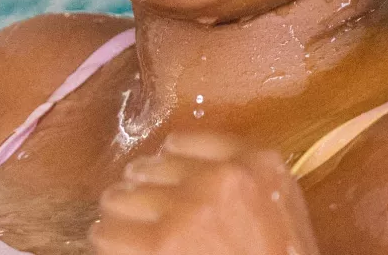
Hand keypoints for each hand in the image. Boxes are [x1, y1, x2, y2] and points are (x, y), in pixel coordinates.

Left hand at [91, 132, 321, 254]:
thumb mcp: (281, 207)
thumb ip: (246, 180)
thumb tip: (186, 173)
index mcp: (258, 164)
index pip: (188, 143)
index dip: (167, 163)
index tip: (160, 177)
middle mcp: (222, 178)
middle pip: (152, 167)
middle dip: (140, 187)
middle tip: (135, 204)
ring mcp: (190, 209)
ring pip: (124, 196)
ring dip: (119, 213)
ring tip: (119, 225)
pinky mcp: (161, 244)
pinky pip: (109, 232)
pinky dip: (106, 239)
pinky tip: (111, 243)